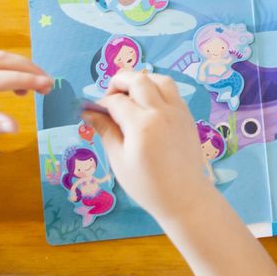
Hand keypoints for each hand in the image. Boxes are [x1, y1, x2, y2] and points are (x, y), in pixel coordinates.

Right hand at [85, 71, 212, 220]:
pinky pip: (172, 91)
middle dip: (119, 82)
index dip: (101, 104)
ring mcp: (178, 111)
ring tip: (130, 96)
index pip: (117, 101)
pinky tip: (147, 105)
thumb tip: (89, 113)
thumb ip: (106, 131)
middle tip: (109, 97)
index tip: (93, 112)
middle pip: (139, 79)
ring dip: (142, 80)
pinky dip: (157, 90)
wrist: (184, 196)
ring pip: (160, 79)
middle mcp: (162, 112)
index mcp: (142, 124)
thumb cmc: (147, 184)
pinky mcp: (187, 116)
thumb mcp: (119, 160)